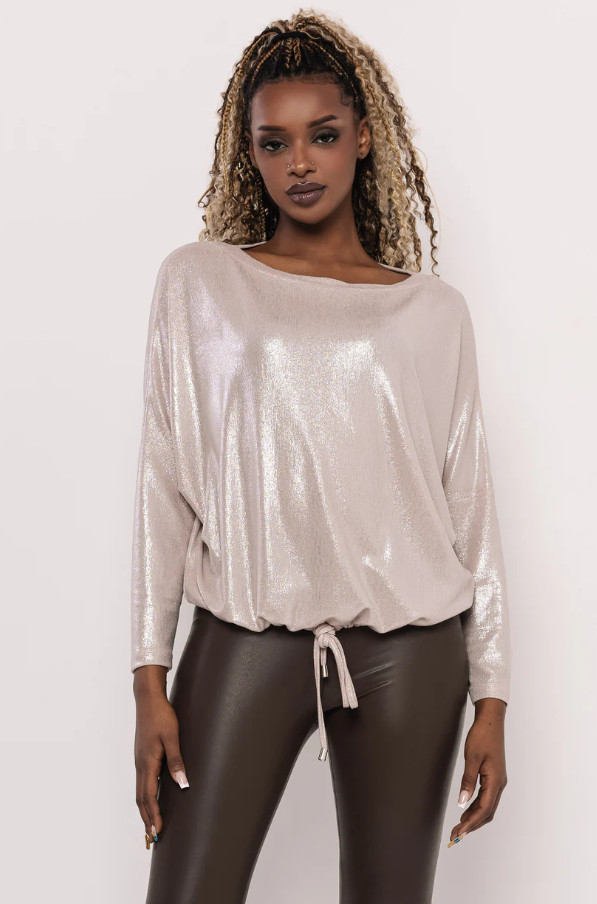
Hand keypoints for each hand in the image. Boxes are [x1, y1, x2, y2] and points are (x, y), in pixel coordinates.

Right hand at [133, 665, 189, 844]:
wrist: (147, 699)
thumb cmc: (161, 716)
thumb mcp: (172, 736)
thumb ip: (176, 760)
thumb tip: (182, 784)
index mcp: (147, 762)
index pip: (148, 796)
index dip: (153, 815)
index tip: (156, 831)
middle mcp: (140, 764)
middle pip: (141, 798)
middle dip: (146, 818)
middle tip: (151, 838)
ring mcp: (139, 760)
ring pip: (139, 791)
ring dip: (144, 809)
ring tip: (149, 824)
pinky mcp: (142, 756)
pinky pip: (141, 782)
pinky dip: (144, 796)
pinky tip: (150, 799)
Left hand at [448, 697, 507, 845]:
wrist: (491, 721)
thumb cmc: (482, 736)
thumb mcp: (472, 757)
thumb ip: (468, 781)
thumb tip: (462, 802)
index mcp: (495, 781)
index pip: (483, 809)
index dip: (470, 823)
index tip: (458, 832)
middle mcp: (499, 784)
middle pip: (487, 812)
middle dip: (472, 825)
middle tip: (456, 835)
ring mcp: (498, 781)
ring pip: (487, 807)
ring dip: (474, 818)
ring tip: (459, 826)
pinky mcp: (494, 776)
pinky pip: (487, 798)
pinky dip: (477, 807)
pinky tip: (466, 809)